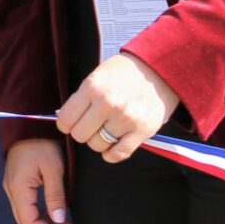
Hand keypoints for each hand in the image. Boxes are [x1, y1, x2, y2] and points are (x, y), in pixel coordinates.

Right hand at [2, 137, 70, 223]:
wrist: (29, 125)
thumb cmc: (41, 143)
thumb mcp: (54, 169)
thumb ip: (56, 196)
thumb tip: (59, 220)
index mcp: (19, 188)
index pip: (30, 222)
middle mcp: (11, 190)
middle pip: (25, 222)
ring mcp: (12, 187)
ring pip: (25, 215)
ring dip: (43, 223)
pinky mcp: (16, 183)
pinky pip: (25, 206)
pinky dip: (39, 214)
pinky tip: (53, 213)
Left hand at [57, 51, 180, 163]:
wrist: (158, 69)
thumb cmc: (124, 72)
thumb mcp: (98, 75)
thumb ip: (83, 98)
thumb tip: (67, 121)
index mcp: (93, 87)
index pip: (66, 119)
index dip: (66, 123)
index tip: (71, 123)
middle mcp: (108, 104)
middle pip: (80, 135)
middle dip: (82, 132)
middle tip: (91, 125)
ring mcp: (126, 118)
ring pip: (98, 145)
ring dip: (99, 141)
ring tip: (106, 129)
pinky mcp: (142, 131)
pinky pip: (119, 154)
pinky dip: (111, 154)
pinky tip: (112, 146)